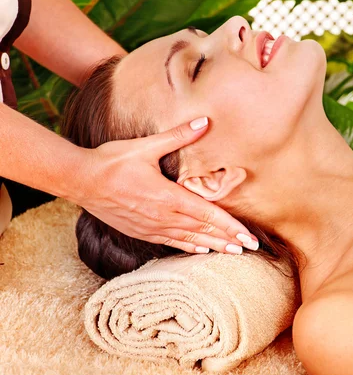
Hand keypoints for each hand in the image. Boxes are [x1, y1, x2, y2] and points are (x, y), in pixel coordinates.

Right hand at [73, 117, 258, 253]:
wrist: (79, 180)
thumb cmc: (112, 161)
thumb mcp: (146, 146)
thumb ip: (178, 136)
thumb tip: (204, 122)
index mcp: (168, 196)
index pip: (208, 215)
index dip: (230, 226)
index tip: (248, 236)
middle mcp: (162, 216)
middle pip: (203, 231)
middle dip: (228, 239)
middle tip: (250, 248)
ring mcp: (151, 227)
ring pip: (189, 239)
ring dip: (213, 246)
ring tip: (233, 253)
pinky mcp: (141, 231)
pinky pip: (170, 242)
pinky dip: (188, 247)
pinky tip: (201, 251)